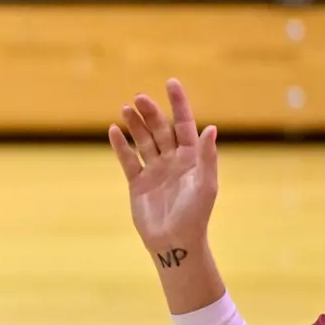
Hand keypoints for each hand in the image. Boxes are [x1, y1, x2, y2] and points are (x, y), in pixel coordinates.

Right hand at [108, 79, 219, 254]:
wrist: (175, 241)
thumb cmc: (195, 215)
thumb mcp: (205, 185)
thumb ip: (206, 156)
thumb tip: (210, 128)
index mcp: (192, 157)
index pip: (184, 124)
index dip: (179, 104)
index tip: (171, 83)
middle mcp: (173, 159)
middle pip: (160, 129)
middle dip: (150, 112)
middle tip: (138, 98)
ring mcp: (154, 170)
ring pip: (143, 140)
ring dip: (135, 124)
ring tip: (125, 108)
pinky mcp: (137, 182)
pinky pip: (128, 159)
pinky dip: (120, 146)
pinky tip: (113, 131)